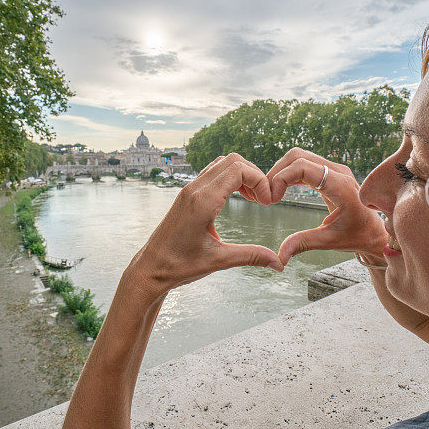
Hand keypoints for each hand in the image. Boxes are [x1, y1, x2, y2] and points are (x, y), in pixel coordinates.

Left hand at [128, 153, 283, 297]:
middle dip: (254, 175)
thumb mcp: (218, 261)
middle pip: (232, 160)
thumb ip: (250, 257)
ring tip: (253, 199)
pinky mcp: (187, 195)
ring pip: (222, 163)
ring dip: (242, 175)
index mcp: (202, 202)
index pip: (238, 169)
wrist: (150, 268)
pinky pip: (213, 174)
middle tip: (263, 199)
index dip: (259, 181)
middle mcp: (194, 190)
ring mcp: (189, 190)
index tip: (267, 202)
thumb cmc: (179, 265)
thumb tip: (278, 263)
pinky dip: (230, 179)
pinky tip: (237, 199)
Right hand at [266, 148, 387, 264]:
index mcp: (340, 187)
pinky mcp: (330, 171)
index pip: (303, 167)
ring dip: (281, 171)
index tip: (271, 200)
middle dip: (277, 172)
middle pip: (298, 156)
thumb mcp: (329, 241)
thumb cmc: (357, 236)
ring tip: (271, 194)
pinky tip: (280, 190)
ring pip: (299, 156)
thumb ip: (303, 244)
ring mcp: (335, 169)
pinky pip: (305, 163)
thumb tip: (279, 258)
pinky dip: (289, 172)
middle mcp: (338, 172)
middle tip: (266, 196)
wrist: (375, 231)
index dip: (281, 178)